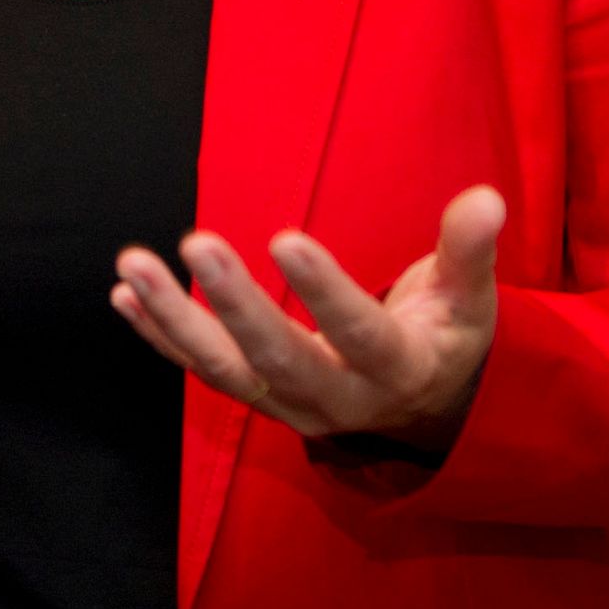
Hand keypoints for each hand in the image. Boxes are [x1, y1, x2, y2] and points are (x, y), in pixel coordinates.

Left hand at [112, 185, 504, 450]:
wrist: (426, 409)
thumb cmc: (447, 338)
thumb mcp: (470, 301)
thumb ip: (469, 252)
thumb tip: (486, 198)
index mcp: (397, 371)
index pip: (361, 335)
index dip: (324, 293)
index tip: (284, 238)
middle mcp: (338, 400)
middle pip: (280, 360)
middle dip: (234, 306)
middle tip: (196, 241)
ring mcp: (290, 406)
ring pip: (225, 371)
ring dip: (173, 319)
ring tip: (131, 266)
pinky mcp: (258, 398)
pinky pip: (202, 371)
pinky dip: (160, 336)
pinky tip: (122, 296)